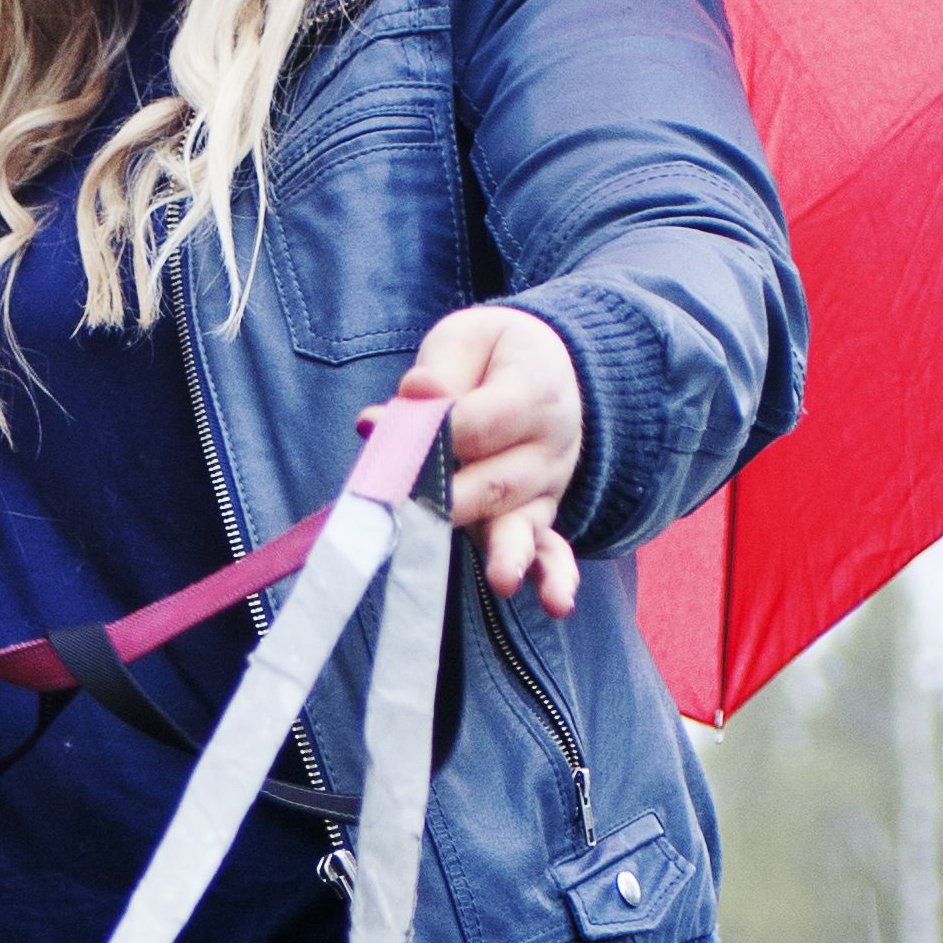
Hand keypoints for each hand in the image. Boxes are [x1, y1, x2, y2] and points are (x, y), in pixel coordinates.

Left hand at [375, 303, 583, 608]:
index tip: (385, 429)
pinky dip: (556, 576)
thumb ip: (441, 368)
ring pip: (522, 523)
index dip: (434, 430)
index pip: (479, 422)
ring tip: (501, 581)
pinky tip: (557, 603)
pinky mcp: (539, 517)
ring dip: (509, 554)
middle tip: (402, 510)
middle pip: (494, 481)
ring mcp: (545, 489)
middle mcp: (548, 447)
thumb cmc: (494, 356)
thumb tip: (413, 395)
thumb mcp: (468, 340)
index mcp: (534, 391)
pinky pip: (554, 550)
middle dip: (446, 500)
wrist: (551, 370)